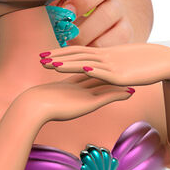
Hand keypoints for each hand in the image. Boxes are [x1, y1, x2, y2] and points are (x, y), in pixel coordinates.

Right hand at [18, 75, 134, 121]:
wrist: (36, 105)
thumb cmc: (37, 104)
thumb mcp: (47, 99)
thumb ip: (53, 97)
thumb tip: (48, 100)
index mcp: (70, 83)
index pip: (86, 72)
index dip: (96, 68)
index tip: (106, 64)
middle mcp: (79, 84)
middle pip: (99, 73)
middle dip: (111, 70)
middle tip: (124, 65)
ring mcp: (85, 92)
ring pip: (106, 83)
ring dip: (120, 80)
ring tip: (133, 78)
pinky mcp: (90, 102)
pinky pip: (109, 96)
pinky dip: (120, 93)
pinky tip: (132, 93)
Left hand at [40, 43, 169, 85]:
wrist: (166, 61)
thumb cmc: (144, 63)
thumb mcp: (120, 66)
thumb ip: (107, 68)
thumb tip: (94, 72)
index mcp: (103, 54)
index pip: (76, 53)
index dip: (59, 54)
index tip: (43, 55)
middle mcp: (104, 57)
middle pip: (76, 57)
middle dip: (57, 59)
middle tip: (39, 59)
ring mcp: (113, 65)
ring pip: (86, 63)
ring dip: (68, 64)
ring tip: (52, 65)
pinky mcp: (123, 74)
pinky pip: (105, 71)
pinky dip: (93, 69)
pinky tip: (82, 69)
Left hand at [58, 0, 152, 45]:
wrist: (131, 7)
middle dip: (84, 0)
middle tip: (65, 13)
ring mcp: (124, 4)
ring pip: (110, 12)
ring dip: (86, 27)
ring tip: (68, 36)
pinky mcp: (129, 27)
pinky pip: (119, 36)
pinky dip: (100, 43)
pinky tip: (83, 48)